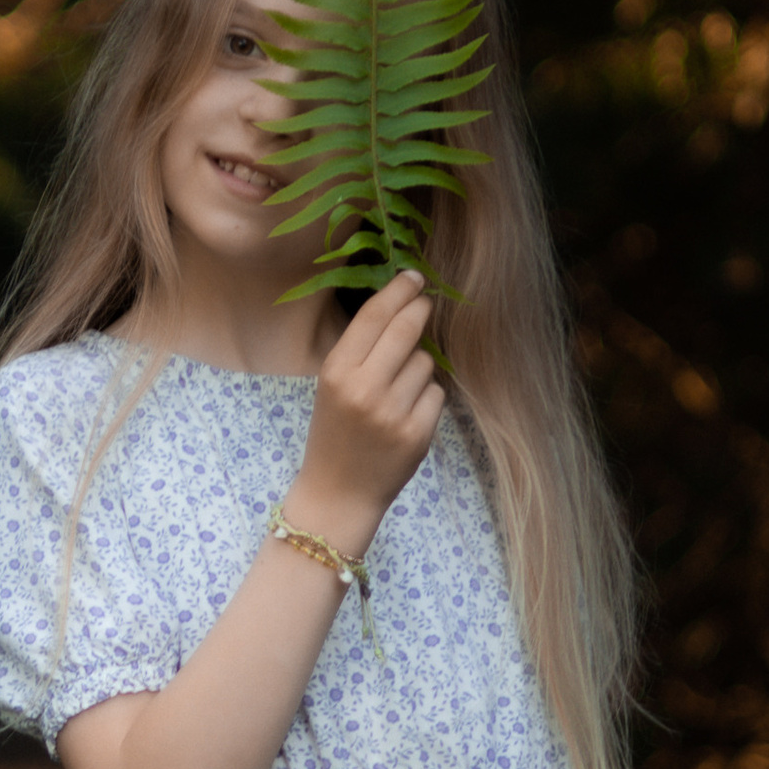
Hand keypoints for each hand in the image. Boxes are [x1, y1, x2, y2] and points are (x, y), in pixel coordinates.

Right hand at [283, 270, 445, 555]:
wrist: (338, 492)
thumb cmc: (334, 432)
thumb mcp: (332, 385)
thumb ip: (362, 350)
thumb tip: (402, 307)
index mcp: (336, 371)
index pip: (374, 316)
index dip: (398, 291)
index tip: (414, 277)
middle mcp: (364, 388)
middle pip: (405, 329)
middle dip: (420, 309)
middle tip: (426, 301)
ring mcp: (393, 412)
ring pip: (425, 362)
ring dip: (419, 366)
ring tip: (399, 389)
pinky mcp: (417, 434)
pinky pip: (436, 393)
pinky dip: (428, 397)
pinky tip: (409, 413)